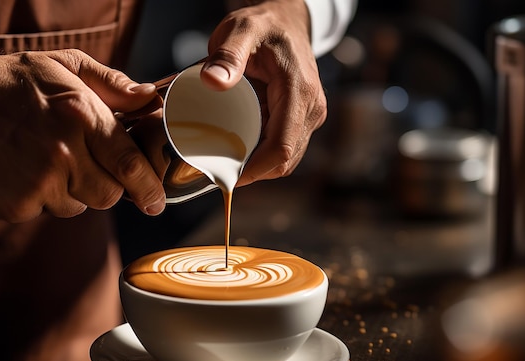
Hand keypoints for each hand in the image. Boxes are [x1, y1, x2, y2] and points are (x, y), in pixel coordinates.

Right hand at [0, 49, 166, 222]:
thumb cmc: (20, 83)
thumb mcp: (69, 66)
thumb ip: (113, 85)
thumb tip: (149, 98)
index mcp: (81, 115)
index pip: (128, 164)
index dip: (148, 188)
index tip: (156, 201)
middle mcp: (62, 152)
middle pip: (108, 195)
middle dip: (107, 186)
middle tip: (87, 164)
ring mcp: (37, 182)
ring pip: (77, 206)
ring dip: (72, 191)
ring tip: (50, 160)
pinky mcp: (15, 204)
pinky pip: (46, 212)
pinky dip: (43, 198)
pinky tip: (29, 171)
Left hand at [200, 0, 326, 186]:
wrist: (287, 20)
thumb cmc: (264, 25)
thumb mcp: (241, 30)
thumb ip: (227, 55)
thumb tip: (212, 81)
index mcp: (300, 92)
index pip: (281, 148)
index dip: (254, 170)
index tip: (226, 177)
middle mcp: (312, 109)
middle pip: (284, 160)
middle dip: (252, 172)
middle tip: (219, 171)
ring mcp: (311, 116)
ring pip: (287, 159)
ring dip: (258, 166)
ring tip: (227, 161)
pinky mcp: (305, 118)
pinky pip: (286, 147)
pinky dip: (264, 155)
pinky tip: (242, 149)